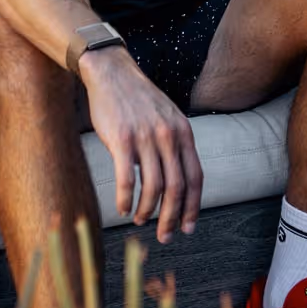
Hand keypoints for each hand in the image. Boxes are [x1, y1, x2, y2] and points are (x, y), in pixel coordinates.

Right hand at [79, 47, 202, 243]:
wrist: (111, 72)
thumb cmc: (137, 98)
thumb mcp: (167, 116)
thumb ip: (175, 144)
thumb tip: (178, 180)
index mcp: (183, 132)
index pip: (195, 178)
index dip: (193, 207)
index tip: (188, 226)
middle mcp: (168, 136)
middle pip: (176, 188)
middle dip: (172, 218)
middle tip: (165, 235)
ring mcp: (145, 137)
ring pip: (152, 187)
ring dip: (148, 211)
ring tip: (141, 220)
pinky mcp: (121, 139)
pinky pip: (127, 179)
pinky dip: (126, 199)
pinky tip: (123, 208)